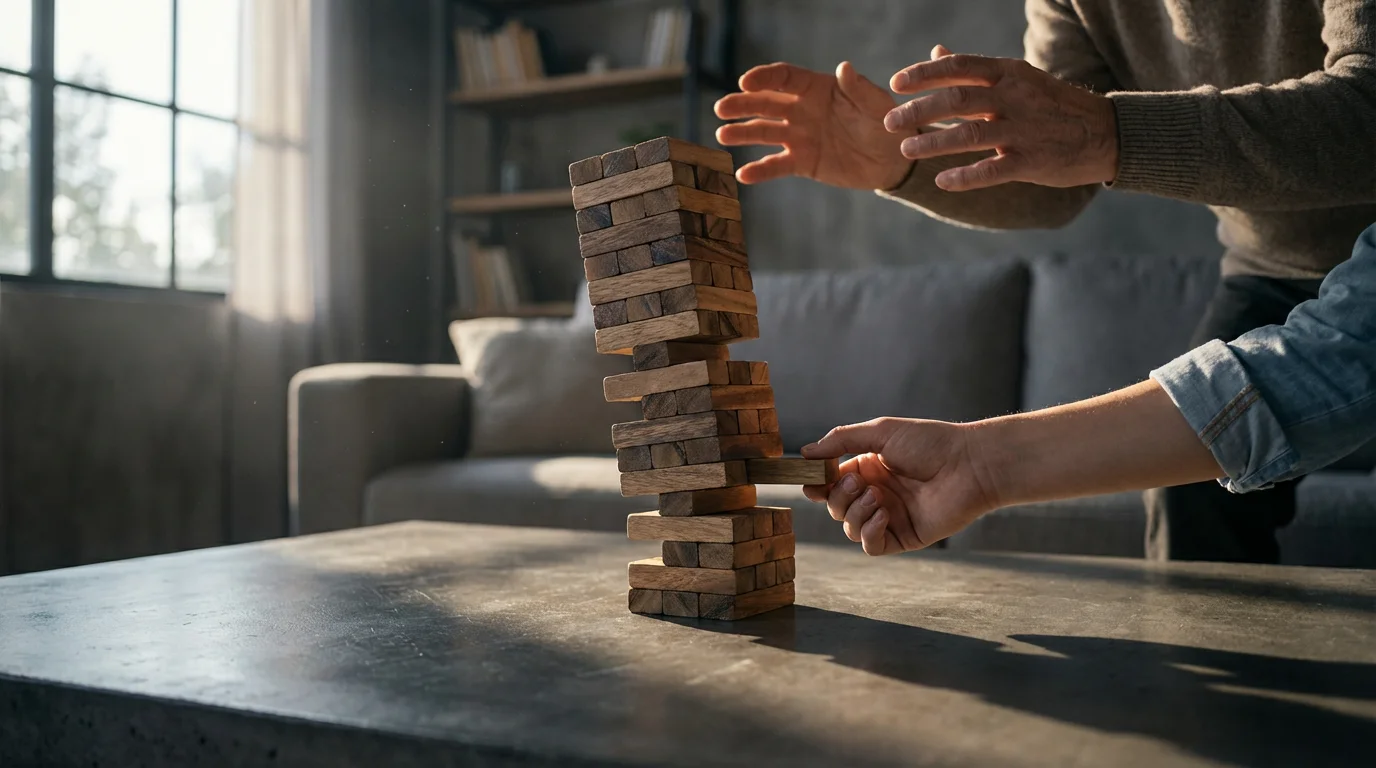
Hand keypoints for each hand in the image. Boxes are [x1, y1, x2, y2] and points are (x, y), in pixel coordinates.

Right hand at [713, 61, 913, 190]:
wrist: (891, 160)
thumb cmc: (886, 125)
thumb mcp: (876, 105)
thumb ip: (859, 89)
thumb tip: (844, 68)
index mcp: (816, 88)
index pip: (784, 79)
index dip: (763, 78)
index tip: (745, 82)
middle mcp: (801, 110)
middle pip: (765, 104)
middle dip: (742, 104)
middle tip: (722, 108)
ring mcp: (798, 136)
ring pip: (764, 132)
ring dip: (742, 133)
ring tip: (722, 135)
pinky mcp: (801, 162)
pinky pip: (775, 165)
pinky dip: (759, 171)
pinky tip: (742, 175)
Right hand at [800, 418, 999, 555]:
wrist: (969, 465)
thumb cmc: (930, 443)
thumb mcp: (880, 432)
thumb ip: (841, 441)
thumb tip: (805, 454)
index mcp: (867, 468)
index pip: (829, 482)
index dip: (817, 484)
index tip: (811, 481)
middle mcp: (875, 493)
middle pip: (836, 506)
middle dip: (839, 496)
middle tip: (859, 482)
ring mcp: (888, 517)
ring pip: (849, 527)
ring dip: (855, 513)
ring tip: (877, 497)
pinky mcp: (903, 536)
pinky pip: (871, 545)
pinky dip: (868, 532)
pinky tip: (882, 515)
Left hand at [885, 46, 1118, 191]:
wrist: (1106, 132)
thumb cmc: (1053, 105)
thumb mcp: (1019, 78)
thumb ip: (976, 71)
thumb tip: (937, 52)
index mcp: (1010, 74)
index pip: (960, 67)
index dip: (925, 74)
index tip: (896, 84)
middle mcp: (1015, 98)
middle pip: (957, 100)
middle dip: (919, 110)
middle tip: (890, 121)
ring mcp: (1024, 129)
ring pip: (970, 135)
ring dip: (934, 142)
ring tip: (907, 148)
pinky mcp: (1033, 161)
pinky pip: (992, 170)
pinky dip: (965, 177)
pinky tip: (942, 181)